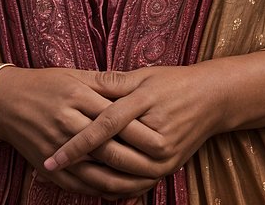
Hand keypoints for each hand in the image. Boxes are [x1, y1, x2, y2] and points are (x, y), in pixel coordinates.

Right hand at [0, 65, 161, 198]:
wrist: (5, 102)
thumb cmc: (44, 85)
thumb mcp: (73, 76)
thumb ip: (104, 83)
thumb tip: (134, 87)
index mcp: (76, 97)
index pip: (114, 117)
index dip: (139, 129)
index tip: (162, 134)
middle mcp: (66, 123)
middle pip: (108, 147)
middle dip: (135, 158)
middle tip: (161, 163)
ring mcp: (57, 148)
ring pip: (96, 171)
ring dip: (122, 181)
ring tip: (145, 182)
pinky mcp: (49, 167)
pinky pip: (79, 184)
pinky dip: (101, 190)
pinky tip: (119, 191)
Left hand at [43, 65, 221, 183]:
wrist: (212, 99)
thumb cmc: (174, 82)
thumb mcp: (144, 76)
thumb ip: (112, 83)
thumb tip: (81, 83)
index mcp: (145, 106)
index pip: (103, 127)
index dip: (76, 143)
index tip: (52, 155)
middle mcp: (155, 136)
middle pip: (110, 154)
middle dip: (79, 163)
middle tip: (51, 166)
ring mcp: (163, 157)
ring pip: (121, 176)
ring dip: (92, 179)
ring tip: (67, 178)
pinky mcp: (167, 168)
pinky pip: (136, 184)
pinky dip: (114, 187)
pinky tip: (93, 184)